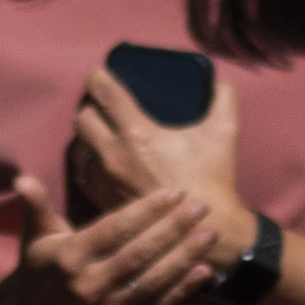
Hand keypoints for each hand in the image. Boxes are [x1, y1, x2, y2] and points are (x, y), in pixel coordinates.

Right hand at [0, 169, 222, 304]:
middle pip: (139, 253)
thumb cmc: (40, 264)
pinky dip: (182, 290)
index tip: (173, 192)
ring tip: (209, 233)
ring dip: (184, 256)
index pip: (114, 229)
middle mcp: (89, 283)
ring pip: (153, 280)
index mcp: (70, 256)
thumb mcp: (35, 233)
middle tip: (200, 205)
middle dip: (173, 228)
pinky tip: (204, 271)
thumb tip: (22, 180)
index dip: (146, 210)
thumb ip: (35, 204)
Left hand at [70, 66, 248, 252]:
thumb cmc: (214, 180)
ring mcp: (105, 179)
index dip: (99, 77)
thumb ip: (223, 98)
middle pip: (82, 117)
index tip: (103, 75)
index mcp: (138, 133)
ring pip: (79, 146)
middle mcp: (114, 154)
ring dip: (89, 135)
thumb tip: (215, 82)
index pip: (103, 92)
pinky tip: (104, 158)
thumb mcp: (225, 132)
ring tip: (104, 131)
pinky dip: (90, 161)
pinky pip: (83, 172)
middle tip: (104, 105)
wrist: (206, 228)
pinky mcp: (103, 199)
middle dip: (91, 106)